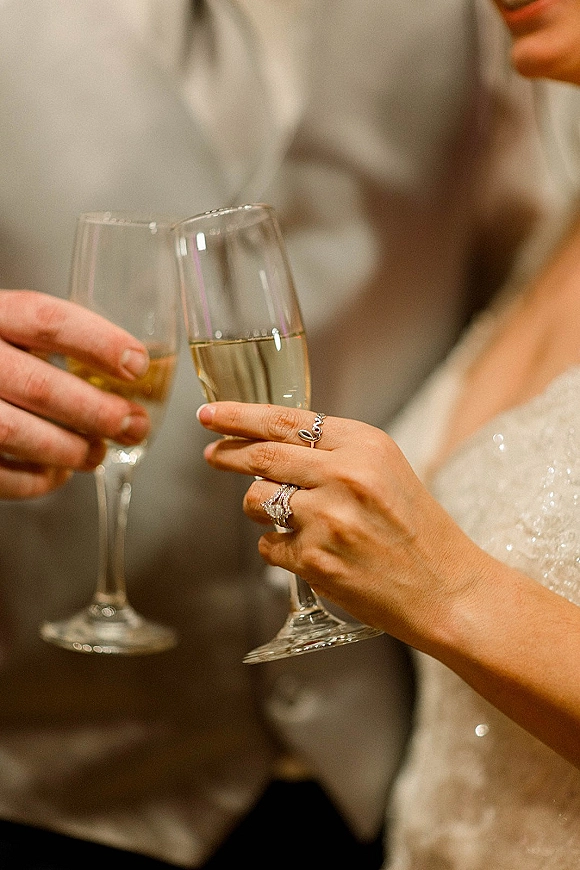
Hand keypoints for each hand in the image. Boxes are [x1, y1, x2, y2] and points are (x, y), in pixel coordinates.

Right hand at [0, 290, 150, 497]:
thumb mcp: (10, 328)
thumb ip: (50, 340)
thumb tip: (128, 370)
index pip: (47, 319)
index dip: (100, 343)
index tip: (137, 365)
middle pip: (39, 385)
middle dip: (98, 412)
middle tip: (134, 424)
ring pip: (15, 432)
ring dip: (69, 449)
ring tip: (97, 452)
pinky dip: (35, 481)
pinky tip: (58, 473)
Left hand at [197, 401, 485, 652]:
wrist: (445, 589)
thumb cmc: (417, 529)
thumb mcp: (385, 470)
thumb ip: (334, 452)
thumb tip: (271, 443)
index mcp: (364, 444)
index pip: (285, 421)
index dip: (239, 416)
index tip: (211, 414)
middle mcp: (344, 475)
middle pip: (261, 456)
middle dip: (227, 453)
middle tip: (212, 454)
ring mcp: (328, 518)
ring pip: (257, 501)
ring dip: (259, 508)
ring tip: (289, 517)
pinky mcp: (315, 559)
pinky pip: (269, 545)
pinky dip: (279, 547)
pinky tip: (309, 552)